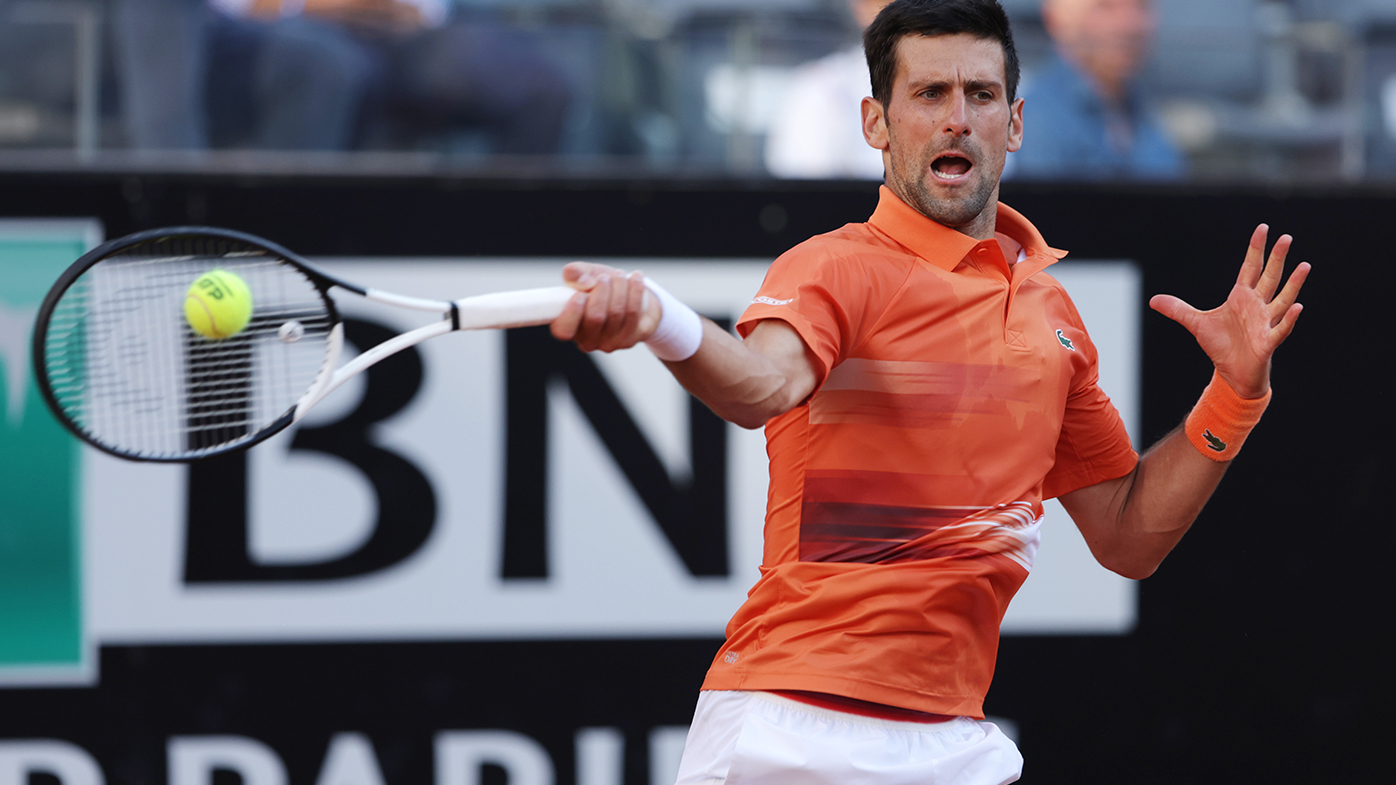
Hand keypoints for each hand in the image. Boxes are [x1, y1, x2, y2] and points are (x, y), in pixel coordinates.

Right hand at [549, 262, 661, 352]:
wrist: (632, 297)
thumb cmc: (603, 288)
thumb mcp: (584, 275)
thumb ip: (574, 273)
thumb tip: (583, 282)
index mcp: (570, 327)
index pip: (564, 330)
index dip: (572, 313)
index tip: (580, 294)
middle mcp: (588, 341)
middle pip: (595, 318)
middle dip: (601, 291)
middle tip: (604, 277)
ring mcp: (610, 343)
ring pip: (616, 313)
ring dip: (619, 287)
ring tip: (619, 275)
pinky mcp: (630, 339)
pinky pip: (633, 313)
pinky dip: (635, 291)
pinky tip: (636, 279)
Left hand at [1149, 224, 1309, 398]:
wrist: (1231, 372)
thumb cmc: (1221, 345)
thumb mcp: (1196, 324)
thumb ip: (1177, 310)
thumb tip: (1154, 300)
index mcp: (1242, 297)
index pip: (1250, 268)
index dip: (1256, 249)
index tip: (1263, 228)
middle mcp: (1257, 306)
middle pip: (1270, 278)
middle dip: (1277, 259)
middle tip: (1286, 238)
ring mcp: (1265, 322)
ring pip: (1282, 299)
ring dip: (1293, 284)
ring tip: (1305, 266)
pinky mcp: (1268, 342)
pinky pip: (1281, 329)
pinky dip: (1289, 319)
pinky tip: (1297, 307)